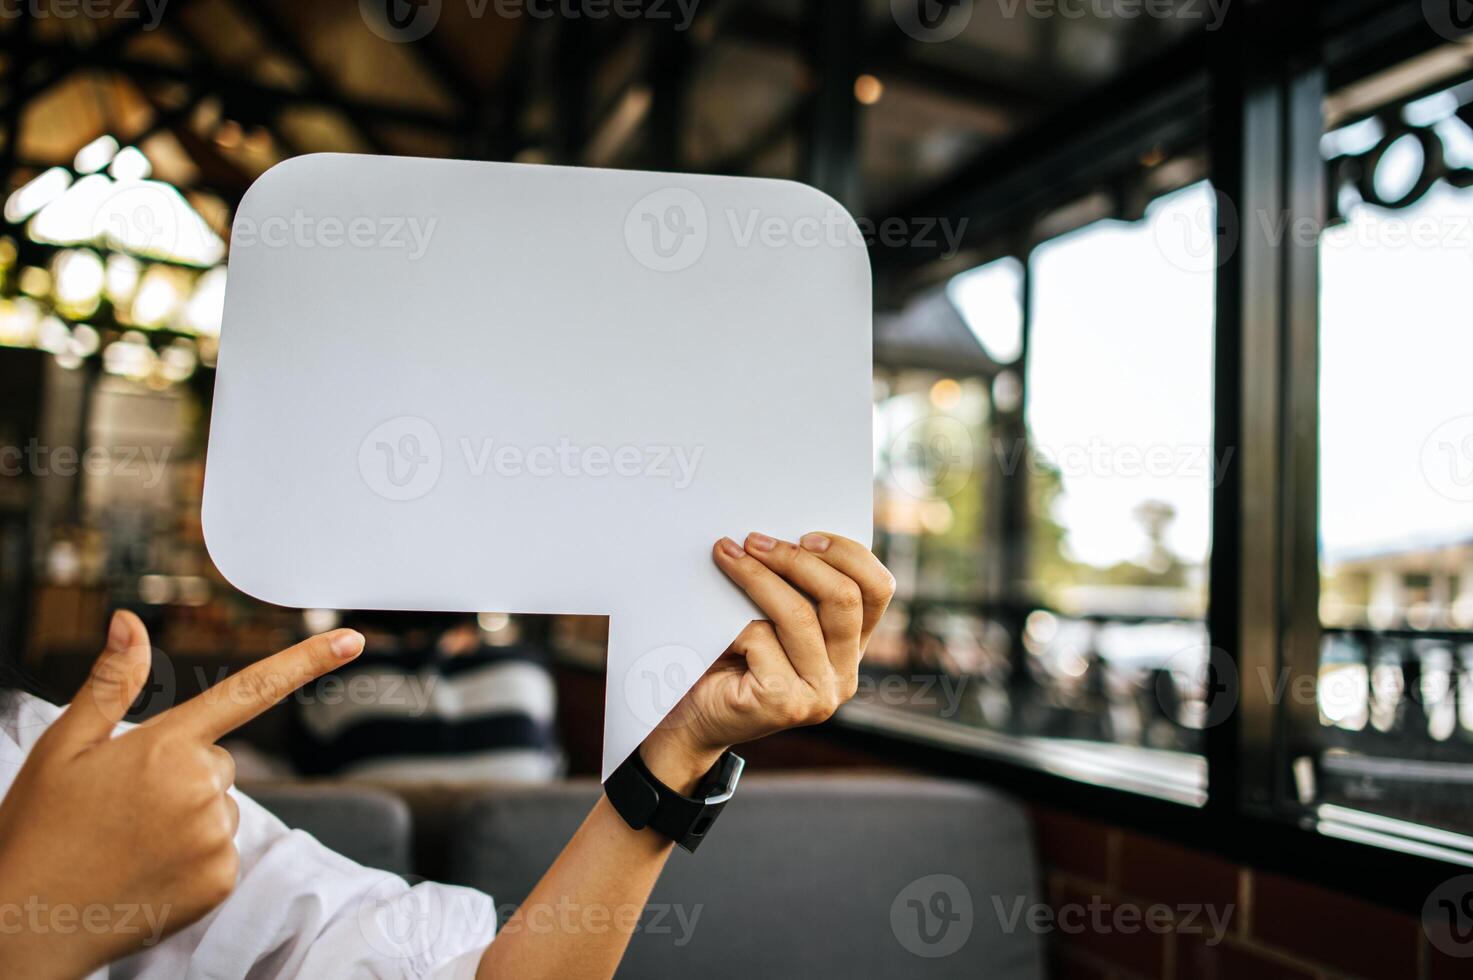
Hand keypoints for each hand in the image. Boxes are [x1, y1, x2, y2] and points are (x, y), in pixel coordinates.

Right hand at [0, 611, 363, 979]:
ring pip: (221, 807)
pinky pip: (222, 851)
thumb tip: (130, 622)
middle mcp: (201, 788)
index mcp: (166, 746)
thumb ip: (112, 683)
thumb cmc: (39, 830)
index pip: (250, 691)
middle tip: (125, 804)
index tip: (353, 641)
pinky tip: (148, 869)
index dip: (306, 662)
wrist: (22, 922)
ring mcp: (215, 837)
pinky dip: (192, 858)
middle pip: (219, 761)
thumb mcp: (64, 748)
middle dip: (183, 773)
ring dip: (187, 817)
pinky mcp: (221, 880)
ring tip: (130, 840)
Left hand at [641, 532, 894, 792]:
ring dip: (757, 577)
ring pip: (799, 615)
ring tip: (725, 556)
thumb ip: (792, 589)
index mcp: (850, 648)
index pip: (877, 590)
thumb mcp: (770, 617)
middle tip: (752, 540)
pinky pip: (762, 640)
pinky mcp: (786, 705)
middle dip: (795, 559)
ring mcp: (819, 695)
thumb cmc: (727, 658)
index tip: (805, 535)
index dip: (848, 554)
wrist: (690, 718)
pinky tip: (715, 630)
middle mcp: (844, 675)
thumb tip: (779, 535)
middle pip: (843, 598)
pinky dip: (732, 624)